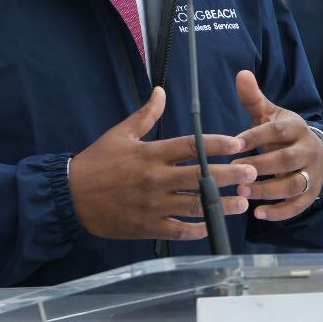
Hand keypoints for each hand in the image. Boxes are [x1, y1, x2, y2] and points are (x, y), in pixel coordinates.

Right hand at [70, 87, 253, 240]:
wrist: (70, 196)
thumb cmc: (96, 163)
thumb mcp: (120, 134)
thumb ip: (145, 115)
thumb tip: (161, 91)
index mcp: (150, 154)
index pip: (191, 146)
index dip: (218, 144)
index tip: (238, 143)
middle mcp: (155, 179)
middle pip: (200, 175)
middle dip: (229, 174)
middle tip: (252, 172)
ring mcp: (153, 205)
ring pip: (195, 205)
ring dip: (222, 204)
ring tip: (243, 202)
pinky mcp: (148, 226)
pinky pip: (179, 230)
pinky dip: (198, 229)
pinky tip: (214, 225)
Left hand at [232, 70, 322, 221]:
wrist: (315, 152)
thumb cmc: (283, 134)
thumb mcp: (270, 114)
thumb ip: (254, 98)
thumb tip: (241, 73)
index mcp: (296, 128)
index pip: (277, 131)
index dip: (255, 137)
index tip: (233, 144)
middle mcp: (308, 150)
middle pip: (287, 160)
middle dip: (261, 166)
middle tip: (236, 171)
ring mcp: (312, 174)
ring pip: (294, 185)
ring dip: (269, 191)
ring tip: (244, 192)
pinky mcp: (311, 193)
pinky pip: (298, 205)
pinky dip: (280, 212)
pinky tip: (259, 213)